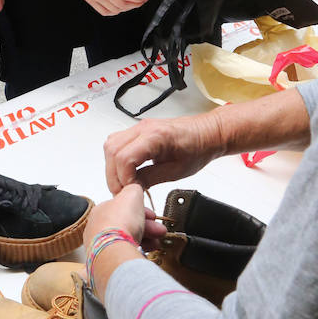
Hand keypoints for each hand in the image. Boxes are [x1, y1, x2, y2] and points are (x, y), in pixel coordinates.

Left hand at [84, 185, 167, 252]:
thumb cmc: (119, 223)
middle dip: (148, 227)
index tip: (153, 215)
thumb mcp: (132, 194)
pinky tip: (146, 252)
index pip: (124, 209)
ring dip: (146, 240)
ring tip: (157, 243)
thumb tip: (135, 190)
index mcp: (101, 211)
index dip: (142, 211)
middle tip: (159, 230)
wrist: (114, 250)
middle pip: (128, 225)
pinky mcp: (107, 261)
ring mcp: (101, 246)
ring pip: (127, 241)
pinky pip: (124, 255)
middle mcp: (98, 229)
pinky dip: (137, 253)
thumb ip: (134, 189)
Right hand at [104, 112, 222, 193]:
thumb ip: (151, 178)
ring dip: (112, 166)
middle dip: (113, 175)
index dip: (123, 178)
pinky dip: (117, 159)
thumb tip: (132, 188)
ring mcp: (139, 127)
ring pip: (110, 145)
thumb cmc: (198, 148)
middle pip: (112, 150)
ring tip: (124, 182)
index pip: (124, 157)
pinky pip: (117, 142)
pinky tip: (127, 171)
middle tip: (123, 192)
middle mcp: (143, 128)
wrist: (207, 133)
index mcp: (156, 136)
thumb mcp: (177, 171)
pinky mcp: (138, 130)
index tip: (131, 191)